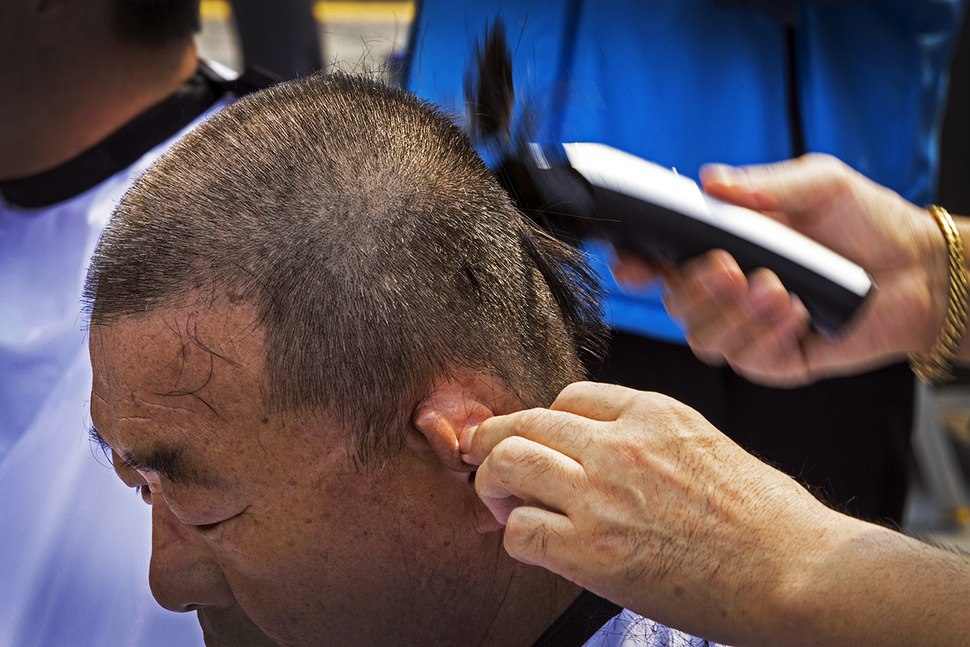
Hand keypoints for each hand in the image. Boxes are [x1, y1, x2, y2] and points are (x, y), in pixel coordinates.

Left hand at [463, 381, 834, 644]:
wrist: (798, 571)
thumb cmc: (770, 519)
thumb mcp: (709, 445)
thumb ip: (651, 440)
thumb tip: (605, 453)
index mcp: (653, 411)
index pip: (568, 398)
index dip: (542, 422)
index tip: (537, 443)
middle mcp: (620, 444)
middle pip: (524, 422)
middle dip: (494, 440)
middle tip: (485, 459)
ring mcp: (603, 495)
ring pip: (507, 463)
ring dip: (491, 482)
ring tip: (500, 500)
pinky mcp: (593, 552)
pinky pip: (520, 532)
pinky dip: (514, 536)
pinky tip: (529, 542)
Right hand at [662, 154, 945, 385]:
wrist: (918, 268)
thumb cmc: (865, 221)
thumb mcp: (817, 185)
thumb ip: (762, 184)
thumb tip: (709, 181)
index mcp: (720, 248)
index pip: (659, 262)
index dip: (635, 265)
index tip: (634, 265)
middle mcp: (726, 292)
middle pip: (675, 306)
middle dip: (694, 291)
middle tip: (730, 268)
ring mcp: (748, 329)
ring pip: (704, 339)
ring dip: (736, 316)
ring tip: (778, 288)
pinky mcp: (776, 361)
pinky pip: (748, 360)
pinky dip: (769, 336)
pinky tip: (798, 314)